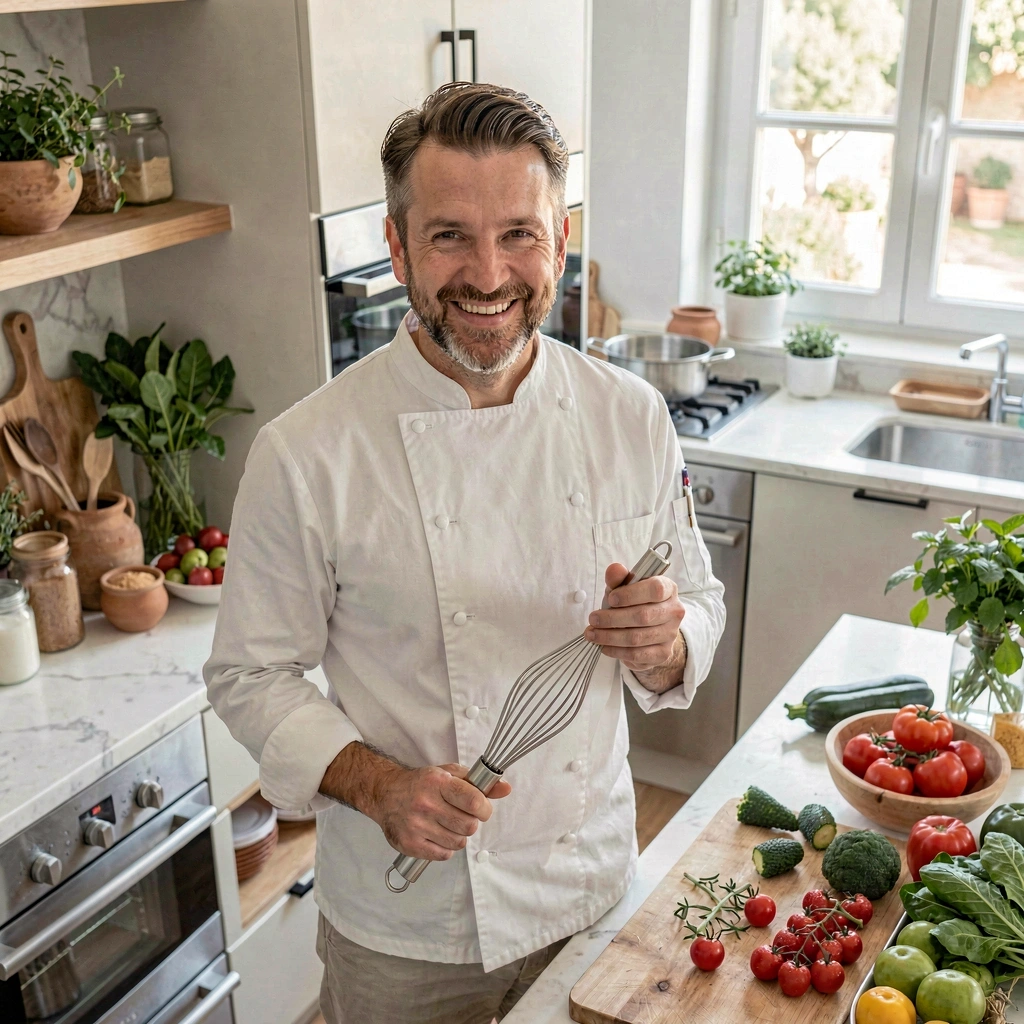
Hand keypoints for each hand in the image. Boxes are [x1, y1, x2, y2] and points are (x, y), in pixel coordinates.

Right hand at [372, 762, 512, 861]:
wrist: (386, 794)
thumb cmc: (422, 784)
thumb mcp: (450, 774)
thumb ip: (479, 783)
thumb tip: (506, 788)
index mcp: (438, 783)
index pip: (474, 801)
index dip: (485, 809)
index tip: (482, 809)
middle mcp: (426, 804)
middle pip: (469, 826)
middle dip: (471, 823)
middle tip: (463, 817)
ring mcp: (417, 826)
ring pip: (458, 842)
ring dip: (458, 836)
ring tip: (448, 825)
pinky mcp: (410, 844)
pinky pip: (444, 855)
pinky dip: (446, 848)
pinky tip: (438, 835)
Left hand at [585, 562, 685, 673]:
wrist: (651, 628)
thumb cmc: (636, 602)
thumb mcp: (626, 587)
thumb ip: (619, 578)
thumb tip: (614, 569)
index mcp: (668, 589)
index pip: (655, 589)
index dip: (631, 594)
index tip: (611, 599)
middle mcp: (674, 611)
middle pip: (643, 616)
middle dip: (612, 618)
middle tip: (592, 619)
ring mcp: (671, 634)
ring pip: (637, 638)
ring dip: (609, 637)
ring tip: (592, 634)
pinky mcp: (663, 653)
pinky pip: (637, 654)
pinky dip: (616, 651)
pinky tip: (603, 646)